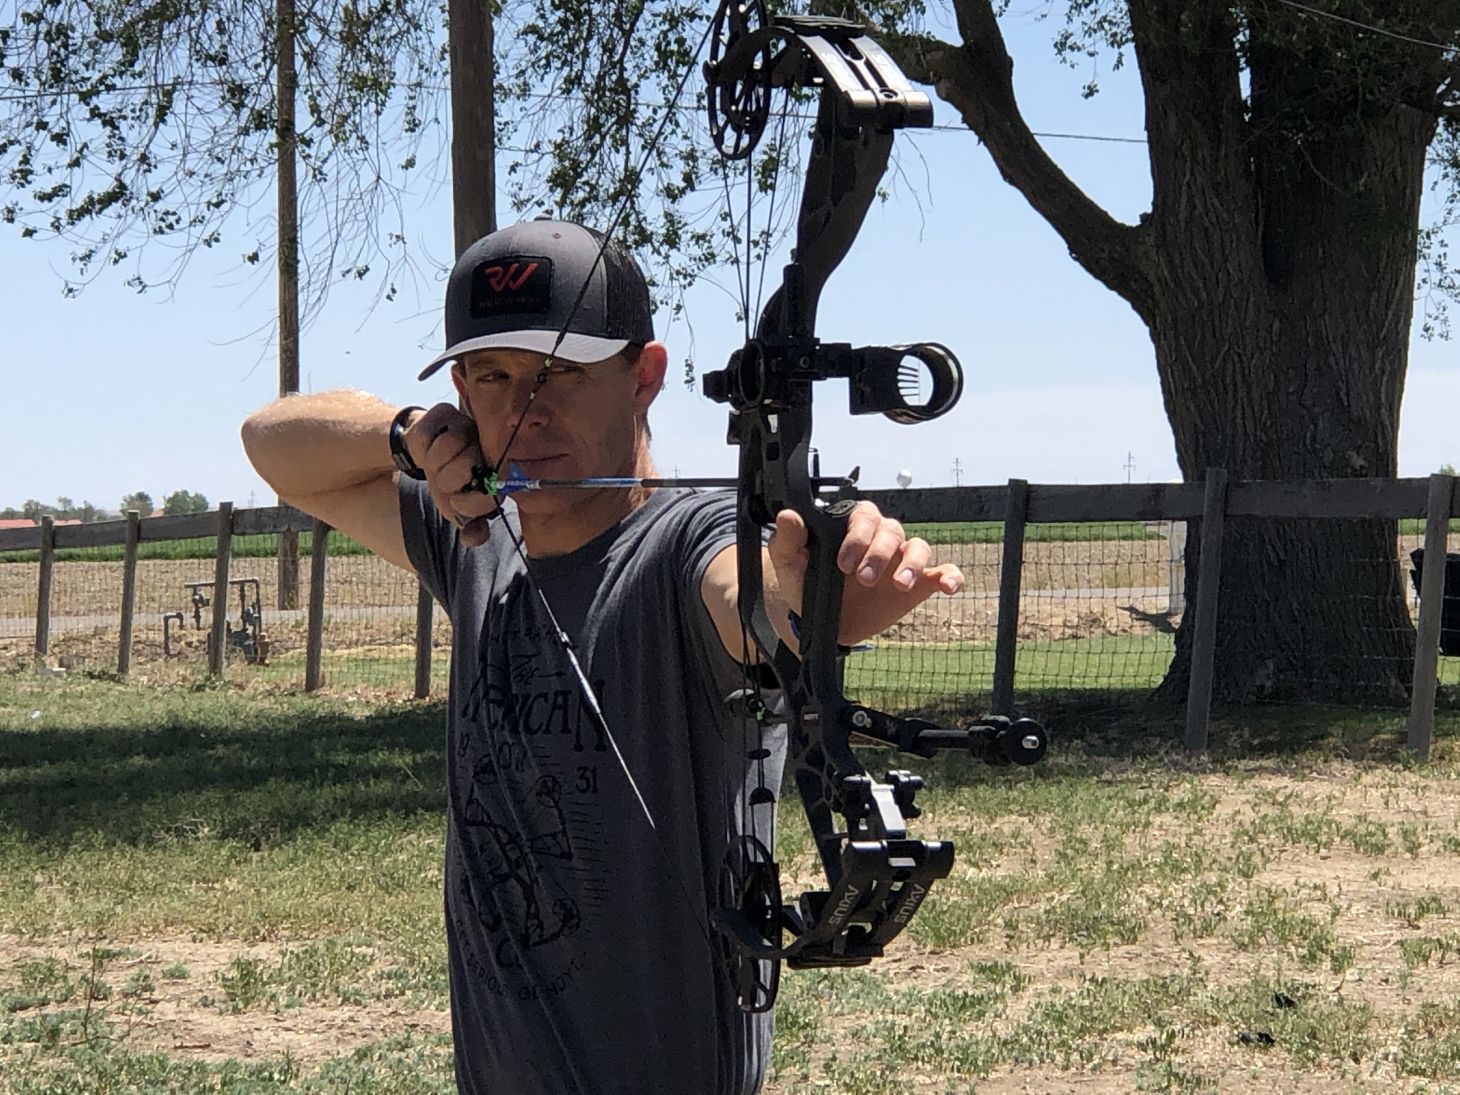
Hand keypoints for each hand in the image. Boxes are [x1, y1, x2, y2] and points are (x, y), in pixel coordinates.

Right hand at [404, 404, 498, 546]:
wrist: (426, 448)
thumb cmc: (449, 480)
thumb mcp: (459, 507)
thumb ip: (471, 526)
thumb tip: (474, 538)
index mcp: (498, 470)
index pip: (491, 488)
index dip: (470, 503)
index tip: (456, 502)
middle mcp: (488, 444)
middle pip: (466, 465)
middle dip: (448, 481)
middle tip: (444, 479)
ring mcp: (467, 425)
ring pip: (445, 449)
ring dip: (433, 464)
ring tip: (435, 464)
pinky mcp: (443, 411)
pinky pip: (424, 437)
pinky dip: (419, 448)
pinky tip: (426, 448)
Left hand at [767, 501, 963, 644]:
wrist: (820, 620)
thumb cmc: (806, 583)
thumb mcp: (791, 562)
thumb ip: (788, 539)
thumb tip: (788, 516)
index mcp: (853, 527)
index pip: (864, 517)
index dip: (858, 536)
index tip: (843, 563)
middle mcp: (881, 538)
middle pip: (892, 531)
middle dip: (879, 553)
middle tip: (863, 579)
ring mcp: (900, 560)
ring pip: (918, 547)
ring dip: (912, 563)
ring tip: (899, 584)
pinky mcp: (917, 583)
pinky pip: (941, 572)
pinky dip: (950, 576)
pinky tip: (950, 587)